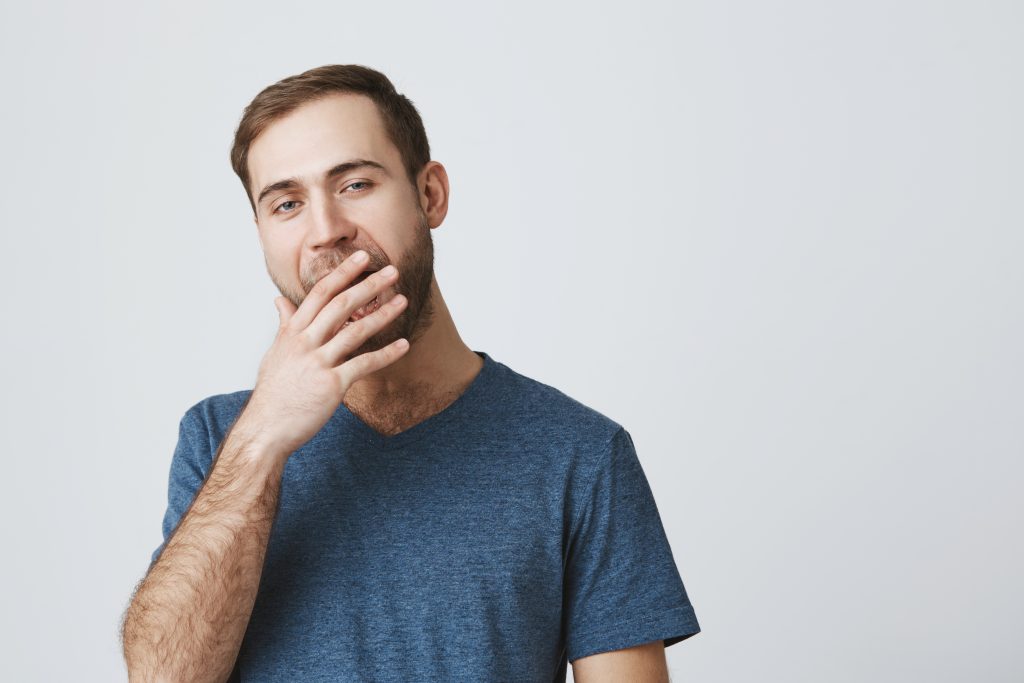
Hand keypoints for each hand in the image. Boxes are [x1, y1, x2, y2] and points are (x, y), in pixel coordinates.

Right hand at [238, 250, 409, 456]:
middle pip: (340, 305)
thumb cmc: (273, 392)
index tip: (361, 257)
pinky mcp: (331, 385)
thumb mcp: (275, 353)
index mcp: (292, 332)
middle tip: (392, 271)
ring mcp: (318, 363)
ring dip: (382, 314)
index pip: (320, 293)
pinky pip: (364, 365)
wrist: (265, 429)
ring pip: (355, 331)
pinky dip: (386, 354)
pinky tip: (404, 345)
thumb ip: (284, 325)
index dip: (342, 273)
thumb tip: (279, 300)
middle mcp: (304, 343)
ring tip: (402, 301)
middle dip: (368, 285)